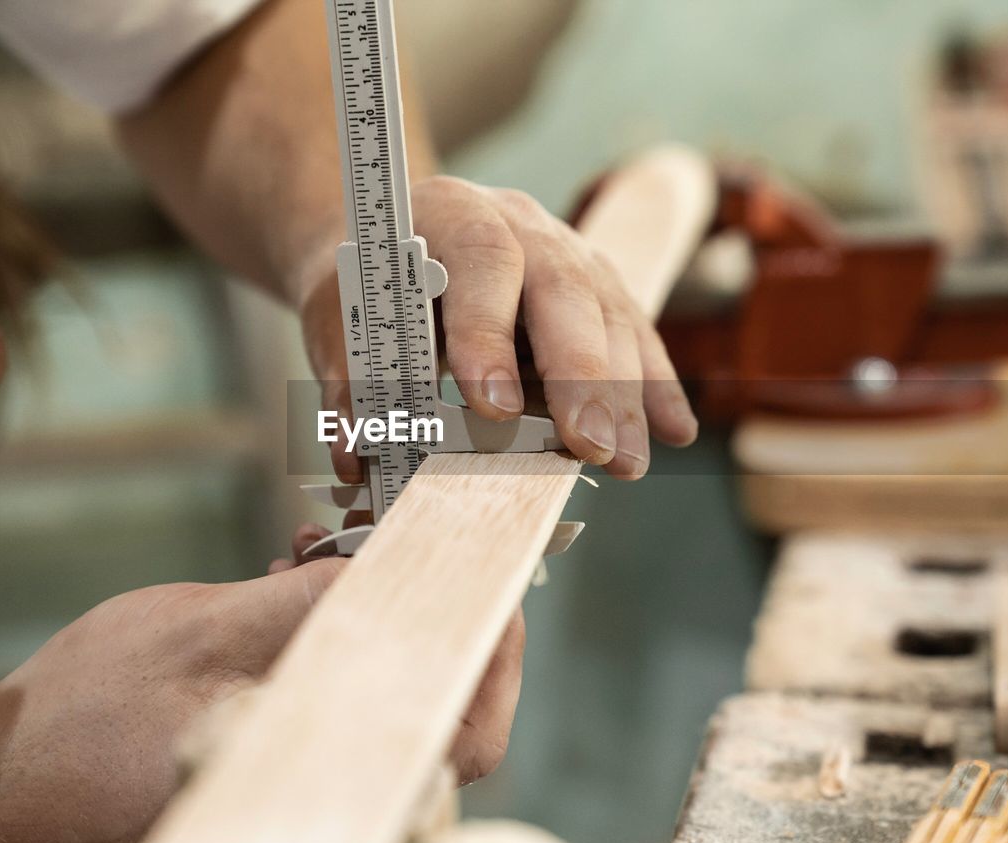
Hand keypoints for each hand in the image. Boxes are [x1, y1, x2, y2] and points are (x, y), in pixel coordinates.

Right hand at [0, 526, 518, 842]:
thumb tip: (392, 566)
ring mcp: (297, 764)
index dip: (493, 650)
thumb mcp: (205, 638)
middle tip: (408, 540)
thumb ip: (308, 604)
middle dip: (426, 612)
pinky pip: (329, 682)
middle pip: (430, 700)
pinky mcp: (267, 742)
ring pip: (381, 683)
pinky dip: (328, 625)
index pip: (460, 727)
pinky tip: (292, 569)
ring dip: (372, 609)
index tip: (495, 580)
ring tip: (328, 545)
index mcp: (328, 772)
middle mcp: (328, 779)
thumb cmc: (86, 724)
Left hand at [302, 176, 698, 484]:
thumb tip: (357, 454)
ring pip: (610, 315)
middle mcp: (522, 224)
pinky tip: (671, 432)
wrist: (400, 243)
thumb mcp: (336, 317)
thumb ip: (347, 382)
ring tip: (626, 463)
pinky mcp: (598, 287)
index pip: (481, 263)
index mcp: (452, 214)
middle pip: (564, 289)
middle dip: (580, 373)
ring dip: (623, 395)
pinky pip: (635, 334)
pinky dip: (654, 386)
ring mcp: (570, 252)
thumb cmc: (368, 286)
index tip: (491, 407)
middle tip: (588, 446)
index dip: (489, 334)